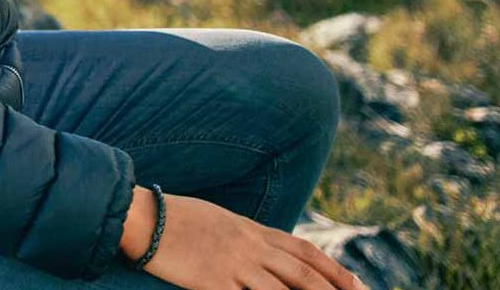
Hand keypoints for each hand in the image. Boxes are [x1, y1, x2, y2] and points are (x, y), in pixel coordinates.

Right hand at [121, 187, 367, 289]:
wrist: (143, 218)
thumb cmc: (175, 218)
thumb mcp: (219, 220)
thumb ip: (244, 235)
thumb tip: (265, 248)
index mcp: (251, 230)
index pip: (303, 250)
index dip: (333, 269)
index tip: (356, 284)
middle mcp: (250, 246)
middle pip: (303, 274)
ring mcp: (233, 265)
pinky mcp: (213, 283)